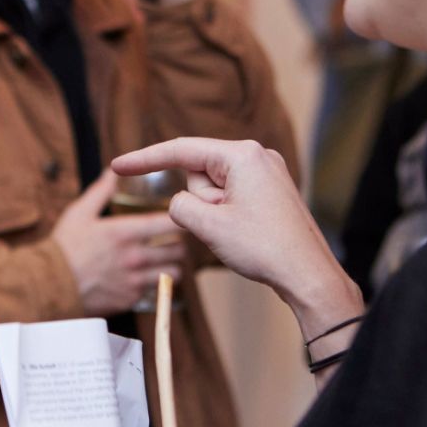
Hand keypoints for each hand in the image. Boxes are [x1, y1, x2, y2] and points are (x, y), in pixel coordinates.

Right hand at [52, 170, 189, 315]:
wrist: (50, 285)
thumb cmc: (64, 248)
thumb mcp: (79, 213)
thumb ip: (101, 192)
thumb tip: (112, 172)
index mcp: (125, 232)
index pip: (169, 223)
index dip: (180, 218)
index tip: (180, 216)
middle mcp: (135, 257)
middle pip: (178, 250)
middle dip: (178, 244)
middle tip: (172, 241)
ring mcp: (135, 280)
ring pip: (173, 273)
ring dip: (172, 266)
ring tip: (164, 262)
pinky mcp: (130, 299)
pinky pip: (155, 291)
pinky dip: (154, 284)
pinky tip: (144, 278)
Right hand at [112, 138, 360, 335]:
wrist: (308, 276)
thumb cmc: (264, 248)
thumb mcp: (208, 226)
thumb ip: (180, 206)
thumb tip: (183, 203)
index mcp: (242, 155)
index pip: (180, 150)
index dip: (145, 160)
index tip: (117, 166)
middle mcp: (257, 156)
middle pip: (200, 172)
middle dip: (200, 202)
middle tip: (224, 227)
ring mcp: (267, 173)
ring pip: (216, 189)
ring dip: (215, 213)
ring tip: (239, 234)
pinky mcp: (271, 192)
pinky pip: (232, 198)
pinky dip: (227, 216)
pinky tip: (247, 236)